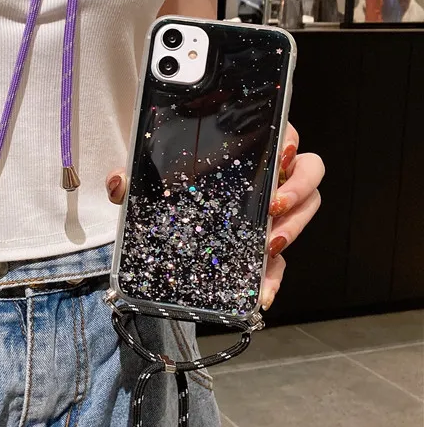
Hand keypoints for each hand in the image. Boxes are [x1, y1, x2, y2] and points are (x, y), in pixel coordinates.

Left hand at [105, 122, 323, 310]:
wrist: (164, 217)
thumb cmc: (167, 186)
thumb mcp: (147, 181)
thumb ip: (132, 178)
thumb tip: (117, 183)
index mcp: (247, 151)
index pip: (281, 133)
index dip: (289, 139)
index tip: (281, 152)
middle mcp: (268, 178)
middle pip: (309, 171)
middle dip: (299, 188)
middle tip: (273, 204)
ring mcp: (272, 213)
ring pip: (306, 211)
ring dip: (296, 227)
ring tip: (271, 244)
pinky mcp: (265, 248)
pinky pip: (282, 262)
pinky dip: (274, 278)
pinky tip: (263, 294)